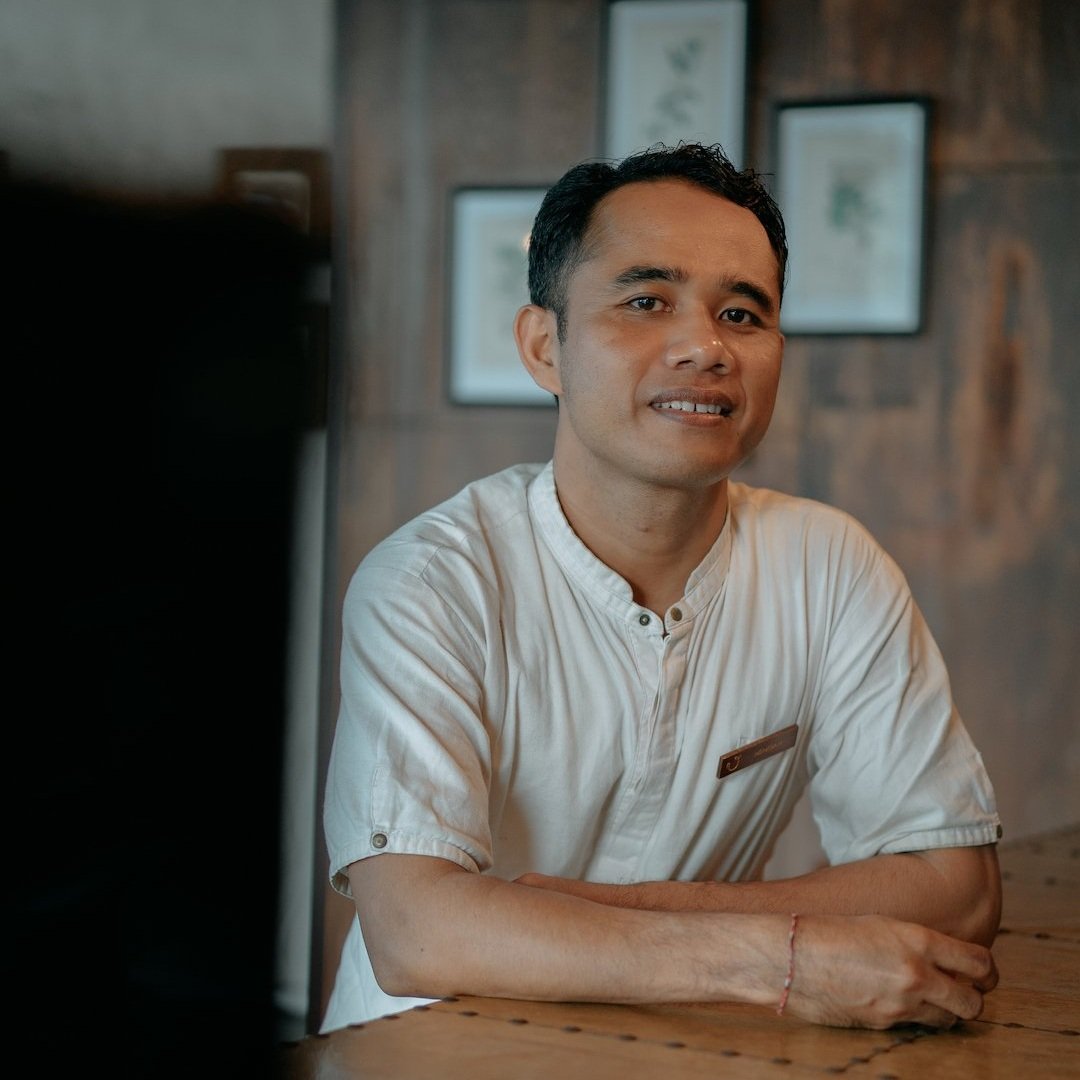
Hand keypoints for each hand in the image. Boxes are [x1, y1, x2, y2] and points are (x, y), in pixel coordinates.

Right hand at [783, 914, 997, 1029]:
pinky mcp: (883, 1024)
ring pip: (948, 1020)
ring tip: (931, 999)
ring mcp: (901, 1004)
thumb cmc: (827, 929)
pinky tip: (897, 1002)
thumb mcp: (878, 923)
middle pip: (972, 1001)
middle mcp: (917, 974)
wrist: (789, 955)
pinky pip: (914, 1025)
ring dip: (946, 1011)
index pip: (978, 962)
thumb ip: (914, 942)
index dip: (987, 971)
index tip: (982, 972)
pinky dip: (915, 1017)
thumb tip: (939, 958)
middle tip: (964, 991)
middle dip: (973, 998)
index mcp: (917, 940)